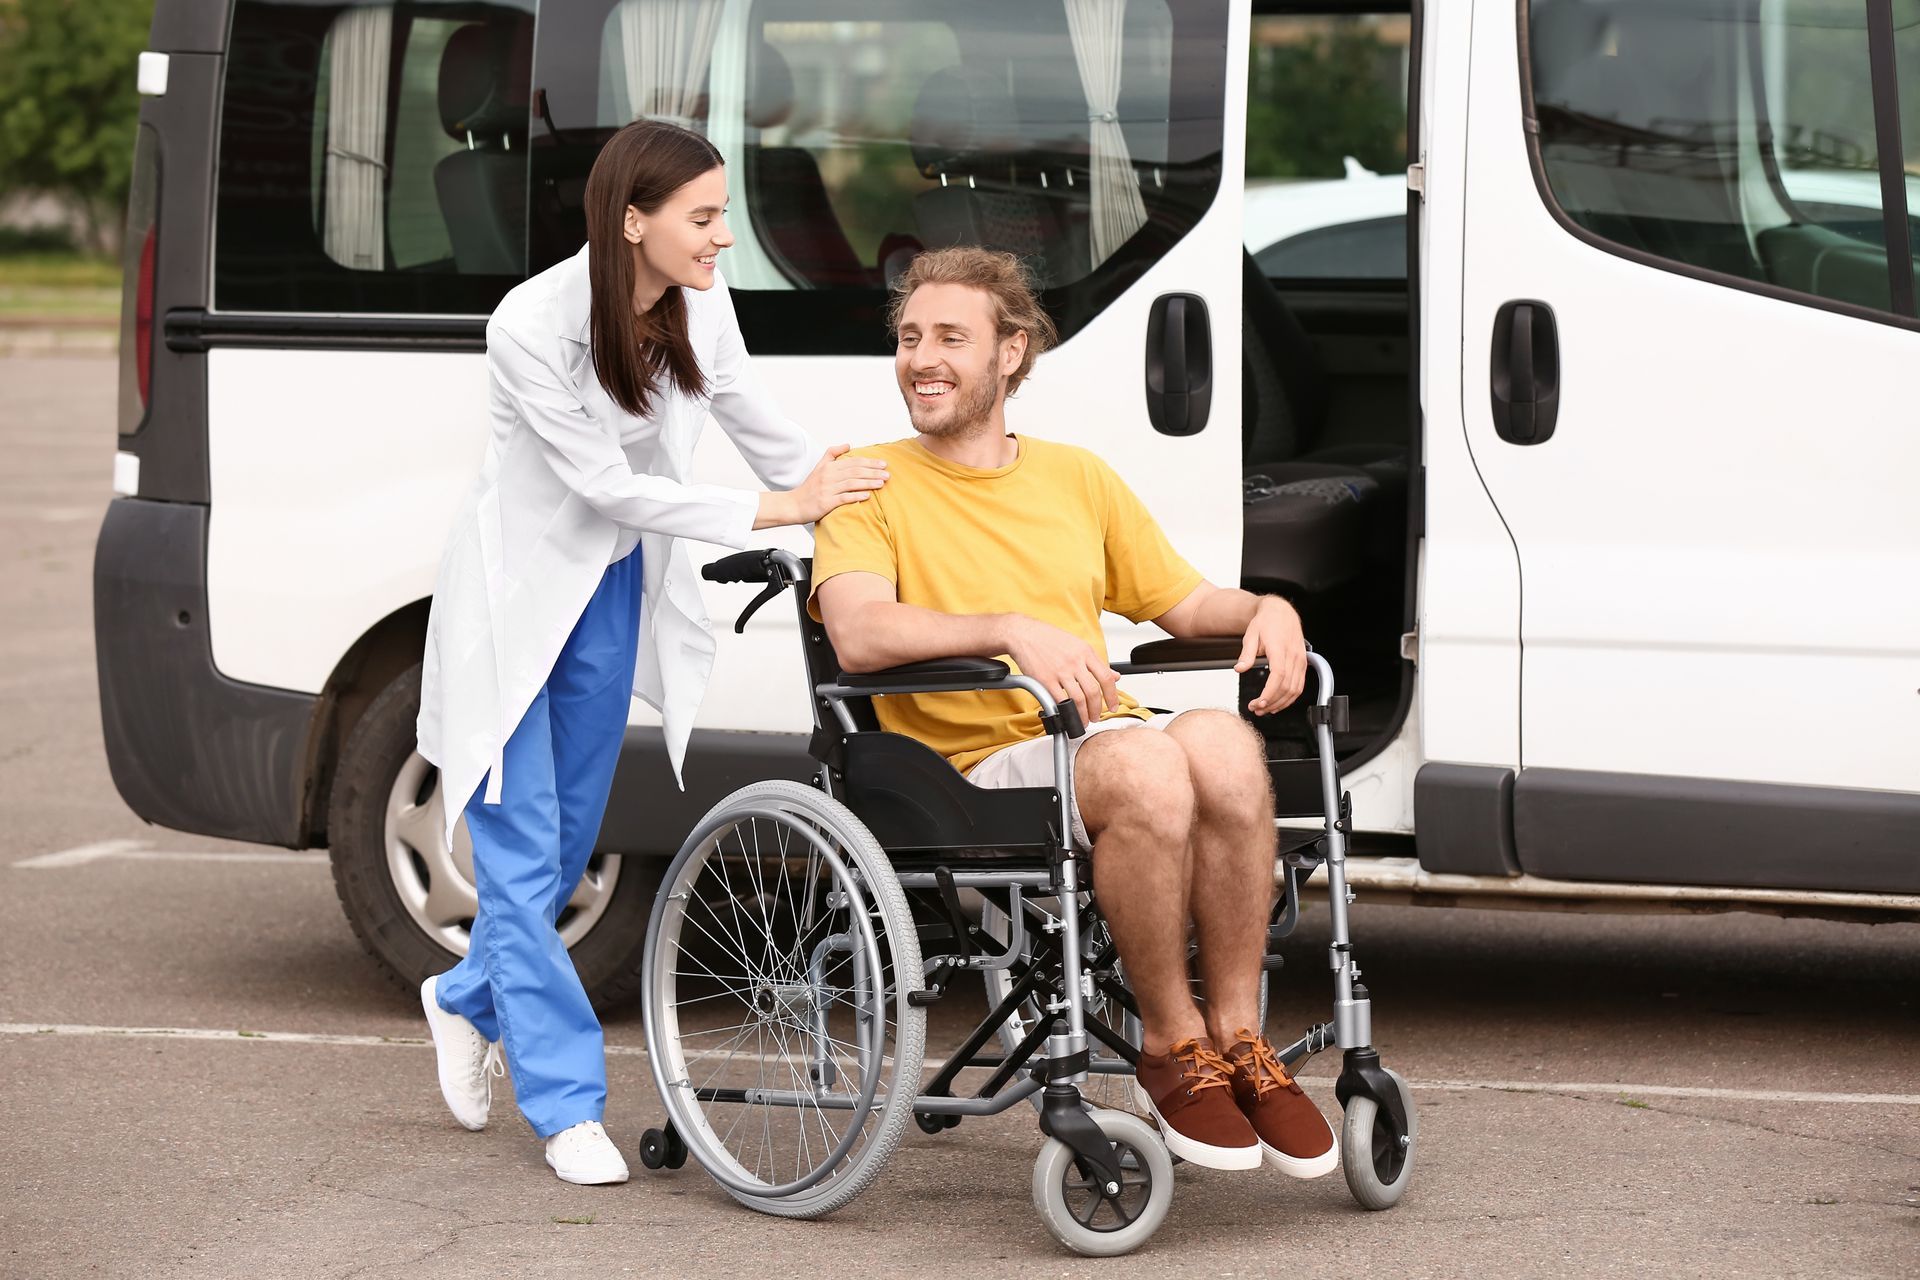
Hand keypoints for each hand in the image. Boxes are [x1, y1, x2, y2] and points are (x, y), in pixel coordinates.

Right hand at [786, 444, 888, 523]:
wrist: (794, 504)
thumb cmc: (810, 487)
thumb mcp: (819, 467)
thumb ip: (832, 454)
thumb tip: (848, 444)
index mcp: (829, 467)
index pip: (853, 462)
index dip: (869, 462)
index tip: (883, 464)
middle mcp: (828, 476)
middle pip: (855, 471)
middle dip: (873, 472)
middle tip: (888, 474)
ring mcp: (827, 489)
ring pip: (852, 483)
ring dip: (869, 483)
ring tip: (882, 483)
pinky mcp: (826, 502)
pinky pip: (844, 498)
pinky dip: (856, 496)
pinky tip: (868, 496)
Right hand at [1003, 616, 1120, 728]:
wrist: (1023, 634)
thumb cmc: (1048, 638)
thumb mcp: (1078, 645)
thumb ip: (1096, 662)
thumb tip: (1114, 675)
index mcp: (1085, 652)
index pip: (1106, 677)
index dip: (1113, 696)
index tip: (1114, 706)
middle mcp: (1075, 661)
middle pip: (1093, 692)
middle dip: (1097, 709)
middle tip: (1096, 717)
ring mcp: (1060, 671)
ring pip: (1078, 699)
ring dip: (1083, 714)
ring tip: (1083, 720)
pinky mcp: (1045, 680)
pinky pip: (1059, 700)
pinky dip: (1065, 711)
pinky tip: (1067, 715)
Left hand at [1236, 596, 1306, 713]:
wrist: (1281, 612)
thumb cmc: (1266, 622)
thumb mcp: (1250, 635)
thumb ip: (1246, 654)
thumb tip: (1239, 669)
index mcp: (1280, 648)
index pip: (1278, 676)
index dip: (1269, 693)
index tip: (1259, 703)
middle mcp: (1293, 655)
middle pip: (1286, 686)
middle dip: (1271, 702)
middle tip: (1256, 708)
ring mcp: (1300, 660)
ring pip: (1295, 689)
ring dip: (1281, 703)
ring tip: (1265, 709)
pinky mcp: (1303, 663)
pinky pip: (1299, 685)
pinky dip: (1290, 697)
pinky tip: (1278, 702)